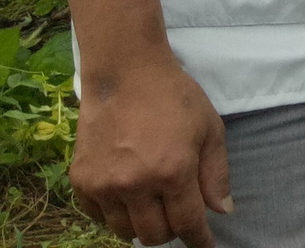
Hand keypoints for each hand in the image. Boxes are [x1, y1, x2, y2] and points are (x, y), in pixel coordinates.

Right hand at [70, 50, 230, 247]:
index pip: (187, 224)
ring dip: (143, 225)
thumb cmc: (174, 97)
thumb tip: (222, 212)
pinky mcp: (82, 181)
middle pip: (155, 235)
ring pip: (125, 231)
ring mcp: (105, 185)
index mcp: (173, 172)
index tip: (205, 245)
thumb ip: (216, 174)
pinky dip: (115, 215)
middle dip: (172, 231)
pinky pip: (98, 217)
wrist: (126, 73)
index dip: (199, 240)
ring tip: (152, 205)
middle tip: (178, 214)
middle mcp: (136, 185)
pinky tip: (127, 197)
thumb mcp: (209, 129)